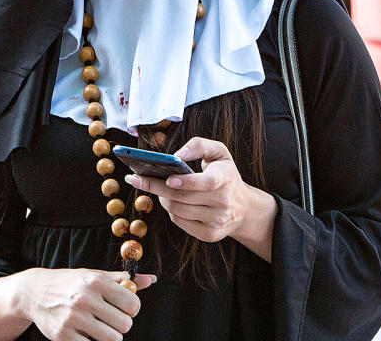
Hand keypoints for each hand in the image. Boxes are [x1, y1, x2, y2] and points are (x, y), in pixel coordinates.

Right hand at [19, 268, 155, 340]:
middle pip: (124, 324)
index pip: (132, 304)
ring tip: (100, 327)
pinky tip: (86, 333)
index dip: (131, 309)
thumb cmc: (71, 283)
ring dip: (110, 336)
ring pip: (112, 339)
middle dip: (121, 324)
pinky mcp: (63, 336)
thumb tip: (151, 280)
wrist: (34, 292)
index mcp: (96, 281)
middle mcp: (85, 299)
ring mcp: (73, 319)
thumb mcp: (95, 275)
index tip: (123, 307)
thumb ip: (124, 279)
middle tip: (110, 319)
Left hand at [125, 136, 254, 243]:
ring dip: (161, 198)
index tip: (168, 178)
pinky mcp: (209, 234)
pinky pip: (180, 222)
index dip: (186, 182)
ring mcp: (217, 221)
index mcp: (226, 179)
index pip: (207, 183)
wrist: (244, 207)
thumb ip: (198, 146)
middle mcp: (224, 202)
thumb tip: (175, 156)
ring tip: (154, 186)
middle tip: (136, 178)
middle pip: (182, 197)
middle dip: (155, 186)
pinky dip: (170, 210)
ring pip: (177, 210)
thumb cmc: (225, 174)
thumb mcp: (219, 153)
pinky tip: (168, 200)